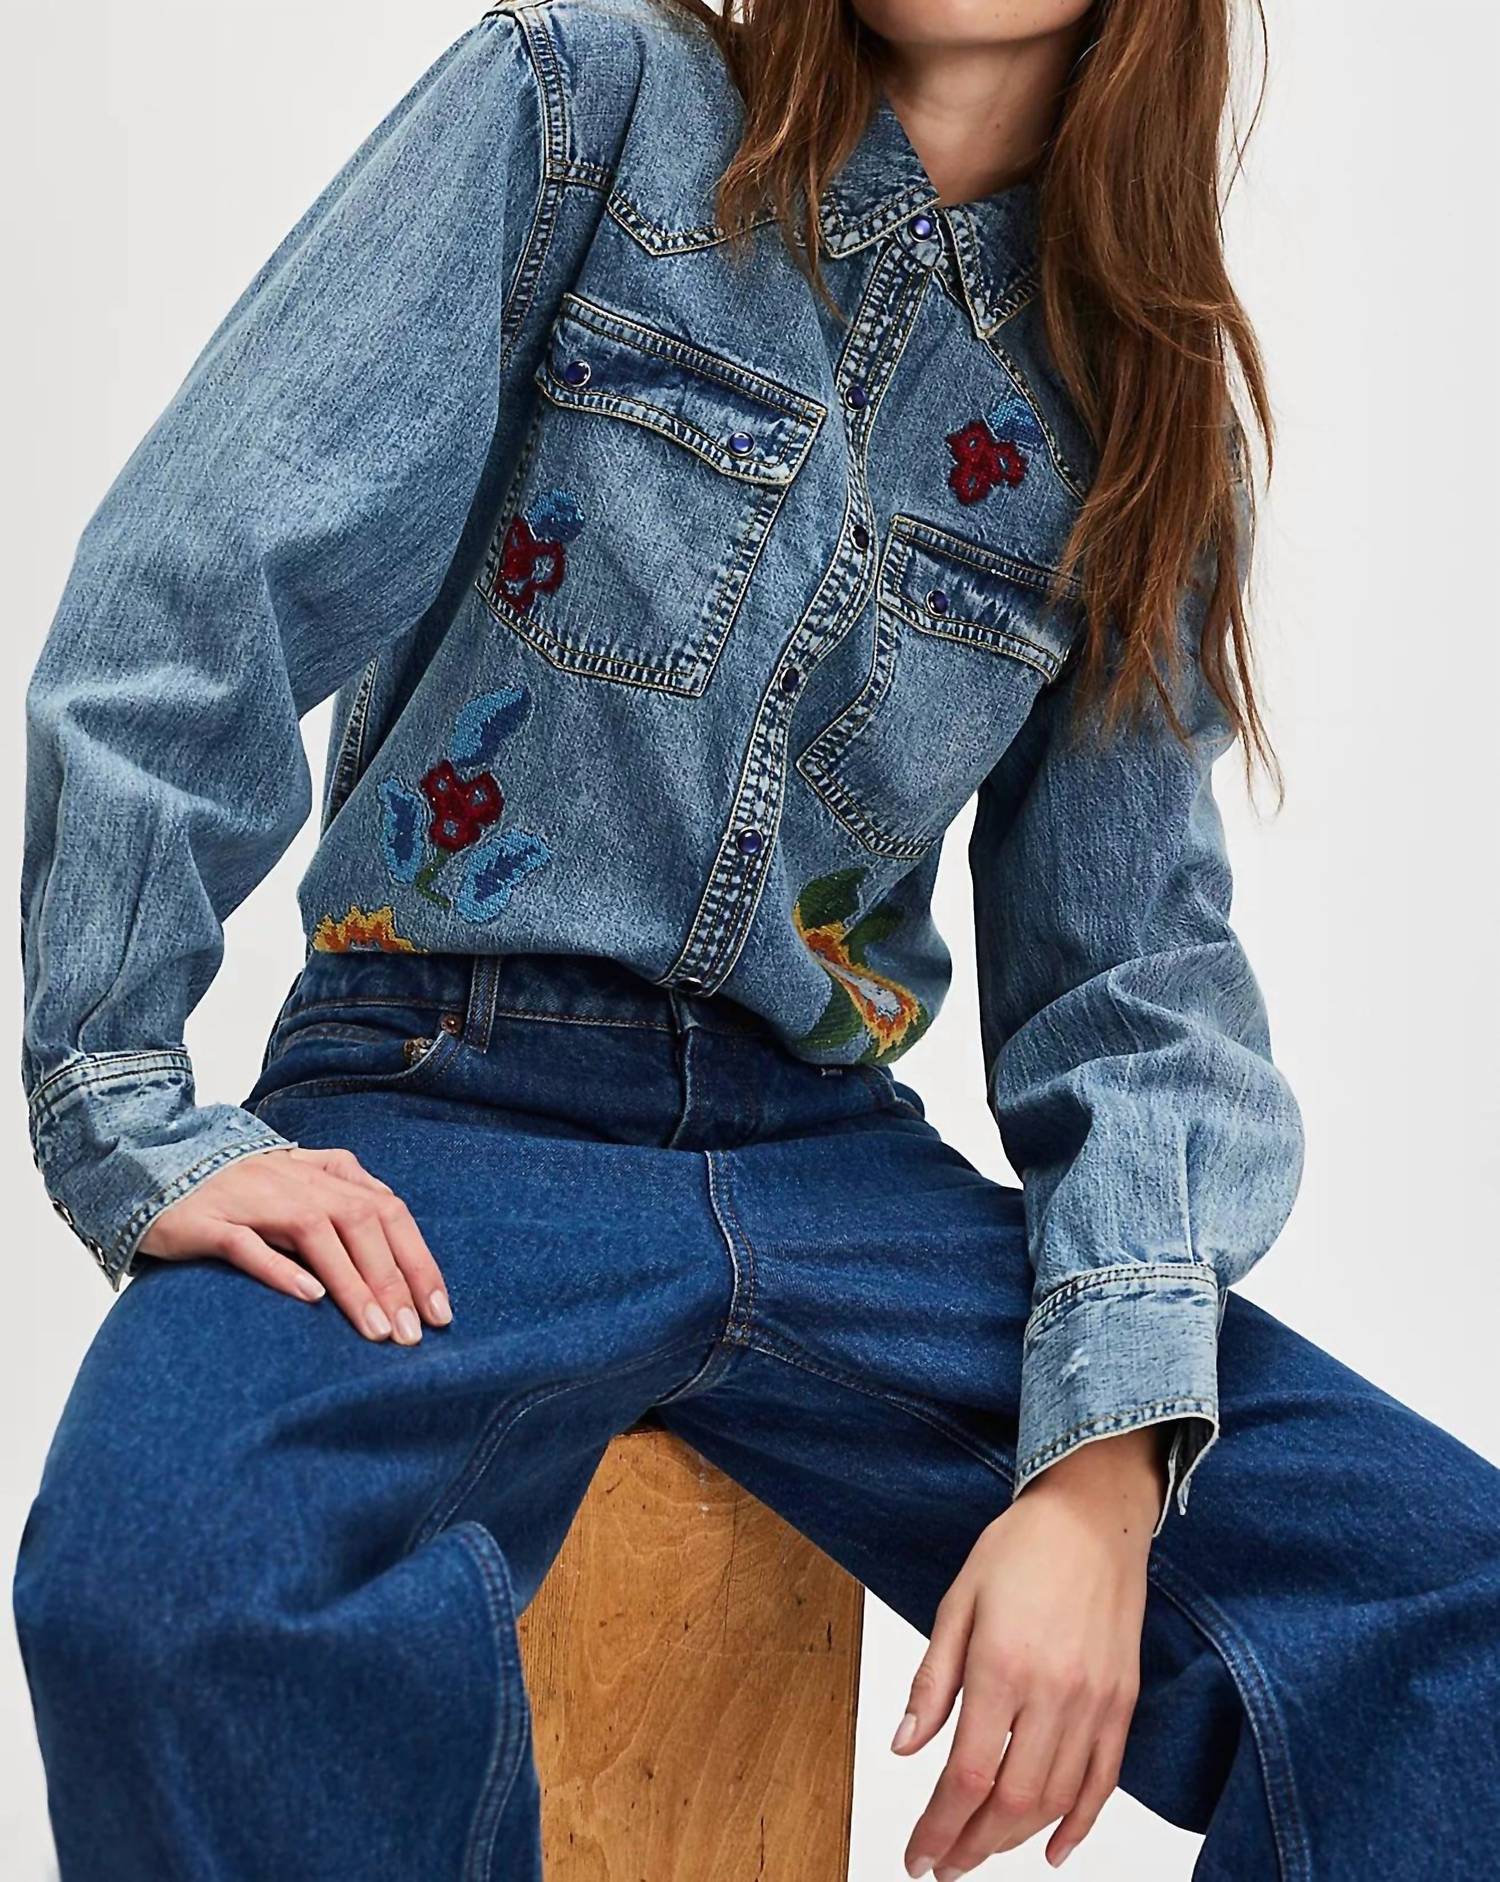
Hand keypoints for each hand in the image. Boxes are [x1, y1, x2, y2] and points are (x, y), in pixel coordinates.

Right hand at [137, 1145, 452, 1344]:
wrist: (157, 1167)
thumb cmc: (245, 1193)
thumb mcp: (306, 1190)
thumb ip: (350, 1207)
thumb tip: (400, 1262)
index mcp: (328, 1174)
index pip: (391, 1212)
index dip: (419, 1262)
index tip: (441, 1313)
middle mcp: (299, 1181)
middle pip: (363, 1223)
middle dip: (394, 1281)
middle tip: (413, 1334)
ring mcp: (254, 1197)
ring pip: (317, 1234)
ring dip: (352, 1283)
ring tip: (376, 1329)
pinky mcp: (210, 1220)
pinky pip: (249, 1244)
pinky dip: (280, 1269)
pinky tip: (308, 1297)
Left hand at [894, 1426, 1167, 1874]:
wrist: (1094, 1516)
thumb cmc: (1021, 1548)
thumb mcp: (957, 1603)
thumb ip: (932, 1682)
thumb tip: (904, 1747)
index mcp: (1002, 1665)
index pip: (965, 1775)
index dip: (938, 1828)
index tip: (918, 1855)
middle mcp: (1054, 1692)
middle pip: (1012, 1801)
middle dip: (971, 1846)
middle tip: (943, 1863)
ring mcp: (1095, 1702)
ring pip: (1056, 1800)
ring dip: (1015, 1840)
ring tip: (980, 1849)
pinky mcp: (1122, 1703)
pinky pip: (1104, 1781)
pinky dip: (1080, 1824)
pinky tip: (1052, 1848)